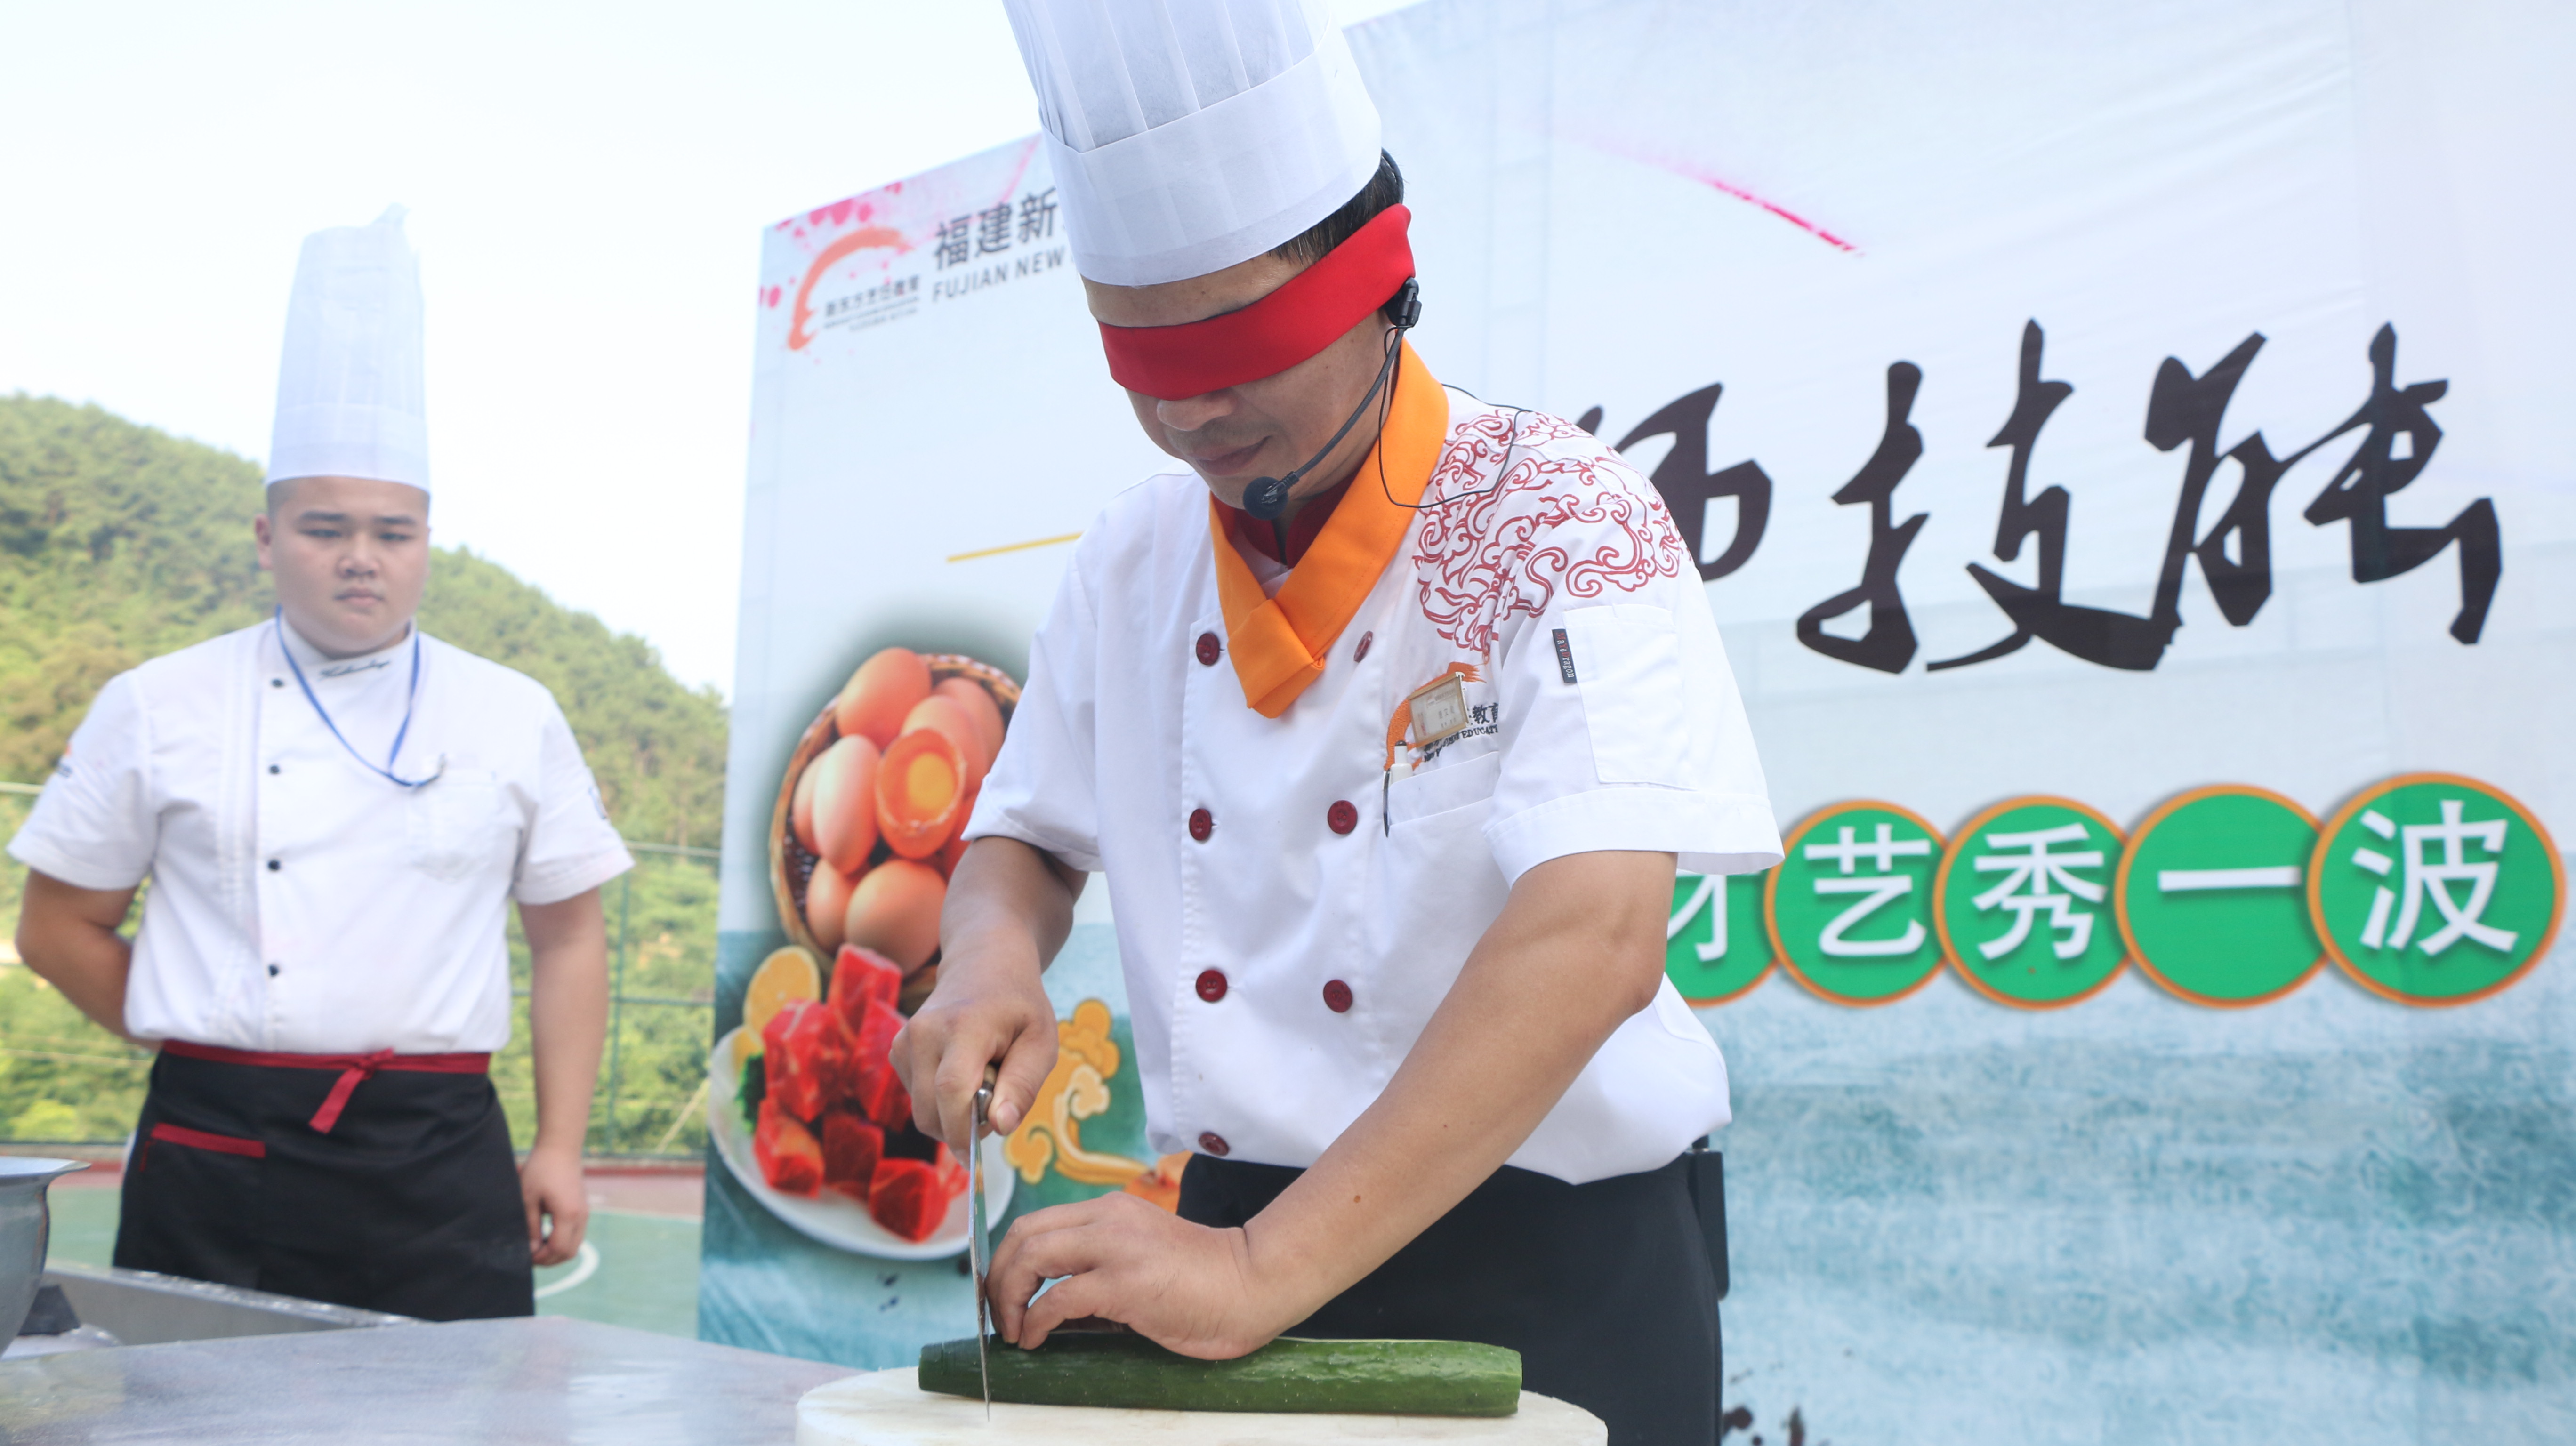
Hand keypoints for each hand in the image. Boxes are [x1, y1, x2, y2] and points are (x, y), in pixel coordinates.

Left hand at [520, 1144, 588, 1266]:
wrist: (560, 1149)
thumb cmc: (541, 1170)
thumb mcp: (528, 1199)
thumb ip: (530, 1226)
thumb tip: (531, 1249)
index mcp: (568, 1213)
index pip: (558, 1248)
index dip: (541, 1257)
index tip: (525, 1255)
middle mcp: (581, 1216)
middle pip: (569, 1252)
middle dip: (549, 1260)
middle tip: (530, 1256)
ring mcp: (585, 1213)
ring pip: (574, 1246)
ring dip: (556, 1252)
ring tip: (537, 1248)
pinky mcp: (583, 1210)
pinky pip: (576, 1236)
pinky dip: (562, 1243)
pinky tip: (546, 1237)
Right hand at [891, 946, 1057, 1155]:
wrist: (984, 964)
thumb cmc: (1019, 1006)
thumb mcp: (1040, 1042)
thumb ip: (1022, 1086)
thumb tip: (1000, 1127)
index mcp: (963, 1026)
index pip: (951, 1091)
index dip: (961, 1131)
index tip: (975, 1159)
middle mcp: (923, 1032)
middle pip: (930, 1110)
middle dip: (962, 1128)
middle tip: (996, 1103)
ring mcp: (904, 1041)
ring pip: (921, 1110)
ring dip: (953, 1113)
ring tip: (982, 1077)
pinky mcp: (897, 1051)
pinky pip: (917, 1099)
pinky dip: (940, 1101)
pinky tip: (961, 1072)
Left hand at [986, 1192, 1304, 1358]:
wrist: (1252, 1284)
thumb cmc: (1202, 1281)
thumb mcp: (1139, 1258)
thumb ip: (1097, 1266)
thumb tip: (1049, 1302)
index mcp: (1111, 1210)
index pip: (1036, 1223)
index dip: (1007, 1259)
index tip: (1003, 1293)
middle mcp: (1108, 1218)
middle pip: (1024, 1235)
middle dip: (998, 1278)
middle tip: (999, 1315)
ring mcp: (1116, 1247)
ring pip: (1033, 1258)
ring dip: (1009, 1298)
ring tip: (1012, 1330)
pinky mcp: (1125, 1282)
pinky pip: (1058, 1298)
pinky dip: (1035, 1320)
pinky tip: (1036, 1338)